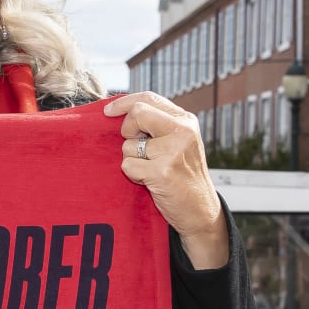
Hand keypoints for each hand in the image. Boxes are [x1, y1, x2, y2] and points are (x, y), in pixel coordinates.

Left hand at [104, 92, 228, 268]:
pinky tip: (150, 181)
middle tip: (137, 148)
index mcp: (186, 121)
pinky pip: (127, 165)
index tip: (108, 111)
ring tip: (152, 169)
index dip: (124, 103)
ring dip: (132, 159)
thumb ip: (158, 124)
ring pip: (128, 145)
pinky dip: (133, 175)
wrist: (200, 210)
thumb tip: (120, 110)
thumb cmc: (183, 176)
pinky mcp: (162, 172)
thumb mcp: (180, 142)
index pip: (148, 98)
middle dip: (127, 130)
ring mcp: (173, 151)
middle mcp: (182, 132)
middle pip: (137, 113)